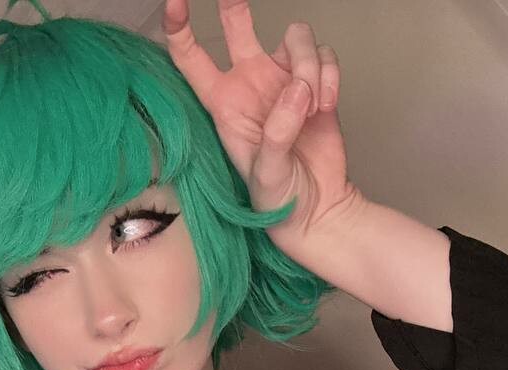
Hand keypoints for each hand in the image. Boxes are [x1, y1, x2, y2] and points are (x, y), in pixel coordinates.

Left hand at [163, 0, 366, 257]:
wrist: (318, 210)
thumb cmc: (280, 201)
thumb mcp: (267, 174)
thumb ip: (279, 131)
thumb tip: (299, 89)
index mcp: (223, 105)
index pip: (191, 59)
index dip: (179, 27)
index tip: (177, 1)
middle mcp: (250, 85)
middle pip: (238, 25)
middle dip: (236, 4)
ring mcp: (283, 81)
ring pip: (295, 38)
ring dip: (308, 65)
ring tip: (314, 106)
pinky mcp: (316, 84)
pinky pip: (324, 57)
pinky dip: (330, 76)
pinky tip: (326, 107)